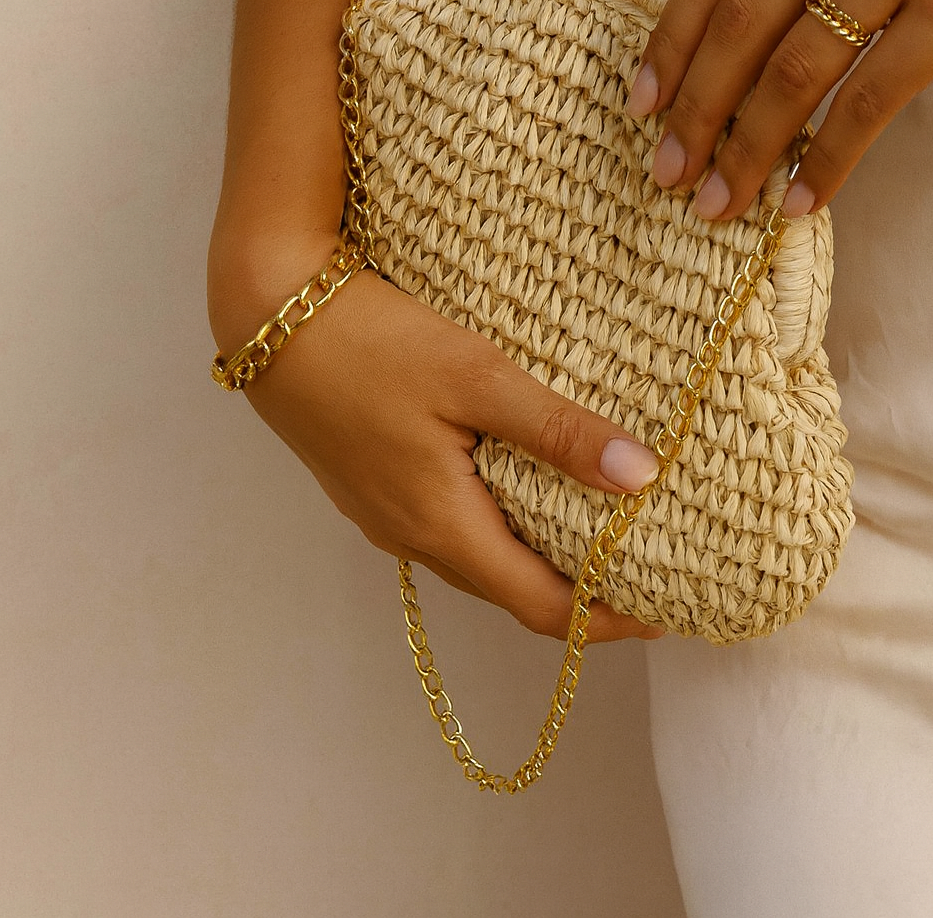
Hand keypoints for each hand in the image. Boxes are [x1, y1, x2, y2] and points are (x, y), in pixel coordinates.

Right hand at [225, 263, 663, 643]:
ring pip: (476, 559)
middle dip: (577, 595)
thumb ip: (557, 429)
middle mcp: (410, 534)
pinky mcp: (369, 482)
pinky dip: (497, 529)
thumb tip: (642, 477)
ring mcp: (383, 511)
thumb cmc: (371, 341)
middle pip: (508, 591)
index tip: (663, 614)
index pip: (539, 605)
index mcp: (441, 523)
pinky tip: (520, 489)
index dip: (604, 619)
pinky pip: (446, 528)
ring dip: (536, 562)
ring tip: (595, 535)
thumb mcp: (476, 375)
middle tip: (643, 573)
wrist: (268, 313)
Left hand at [627, 0, 932, 217]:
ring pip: (796, 69)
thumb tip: (724, 43)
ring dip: (748, 148)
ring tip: (720, 202)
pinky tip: (798, 200)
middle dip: (696, 108)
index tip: (642, 104)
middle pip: (742, 19)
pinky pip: (867, 103)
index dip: (671, 40)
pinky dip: (825, 162)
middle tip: (667, 171)